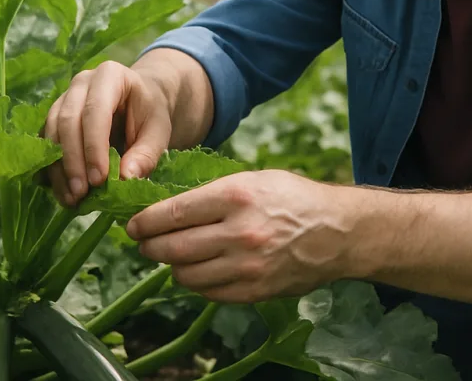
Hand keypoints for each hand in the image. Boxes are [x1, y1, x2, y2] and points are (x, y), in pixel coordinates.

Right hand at [43, 60, 171, 206]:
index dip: (94, 147)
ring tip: (72, 199)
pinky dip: (51, 170)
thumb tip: (126, 178)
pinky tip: (62, 192)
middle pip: (67, 121)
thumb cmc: (149, 113)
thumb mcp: (159, 131)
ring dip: (59, 169)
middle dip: (72, 161)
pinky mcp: (53, 119)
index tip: (99, 180)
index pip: (95, 111)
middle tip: (82, 193)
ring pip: (51, 133)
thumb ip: (147, 153)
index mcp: (109, 76)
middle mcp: (80, 83)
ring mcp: (63, 99)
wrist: (138, 102)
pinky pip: (45, 144)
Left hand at [126, 169, 350, 303]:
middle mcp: (239, 232)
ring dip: (171, 266)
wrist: (337, 231)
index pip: (174, 213)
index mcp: (237, 196)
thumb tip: (169, 207)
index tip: (133, 224)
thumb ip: (213, 194)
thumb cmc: (294, 198)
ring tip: (172, 256)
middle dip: (149, 246)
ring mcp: (246, 266)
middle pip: (173, 247)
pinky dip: (197, 282)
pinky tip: (199, 270)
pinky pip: (208, 292)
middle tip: (144, 242)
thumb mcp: (254, 179)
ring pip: (185, 274)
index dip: (145, 221)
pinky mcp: (254, 290)